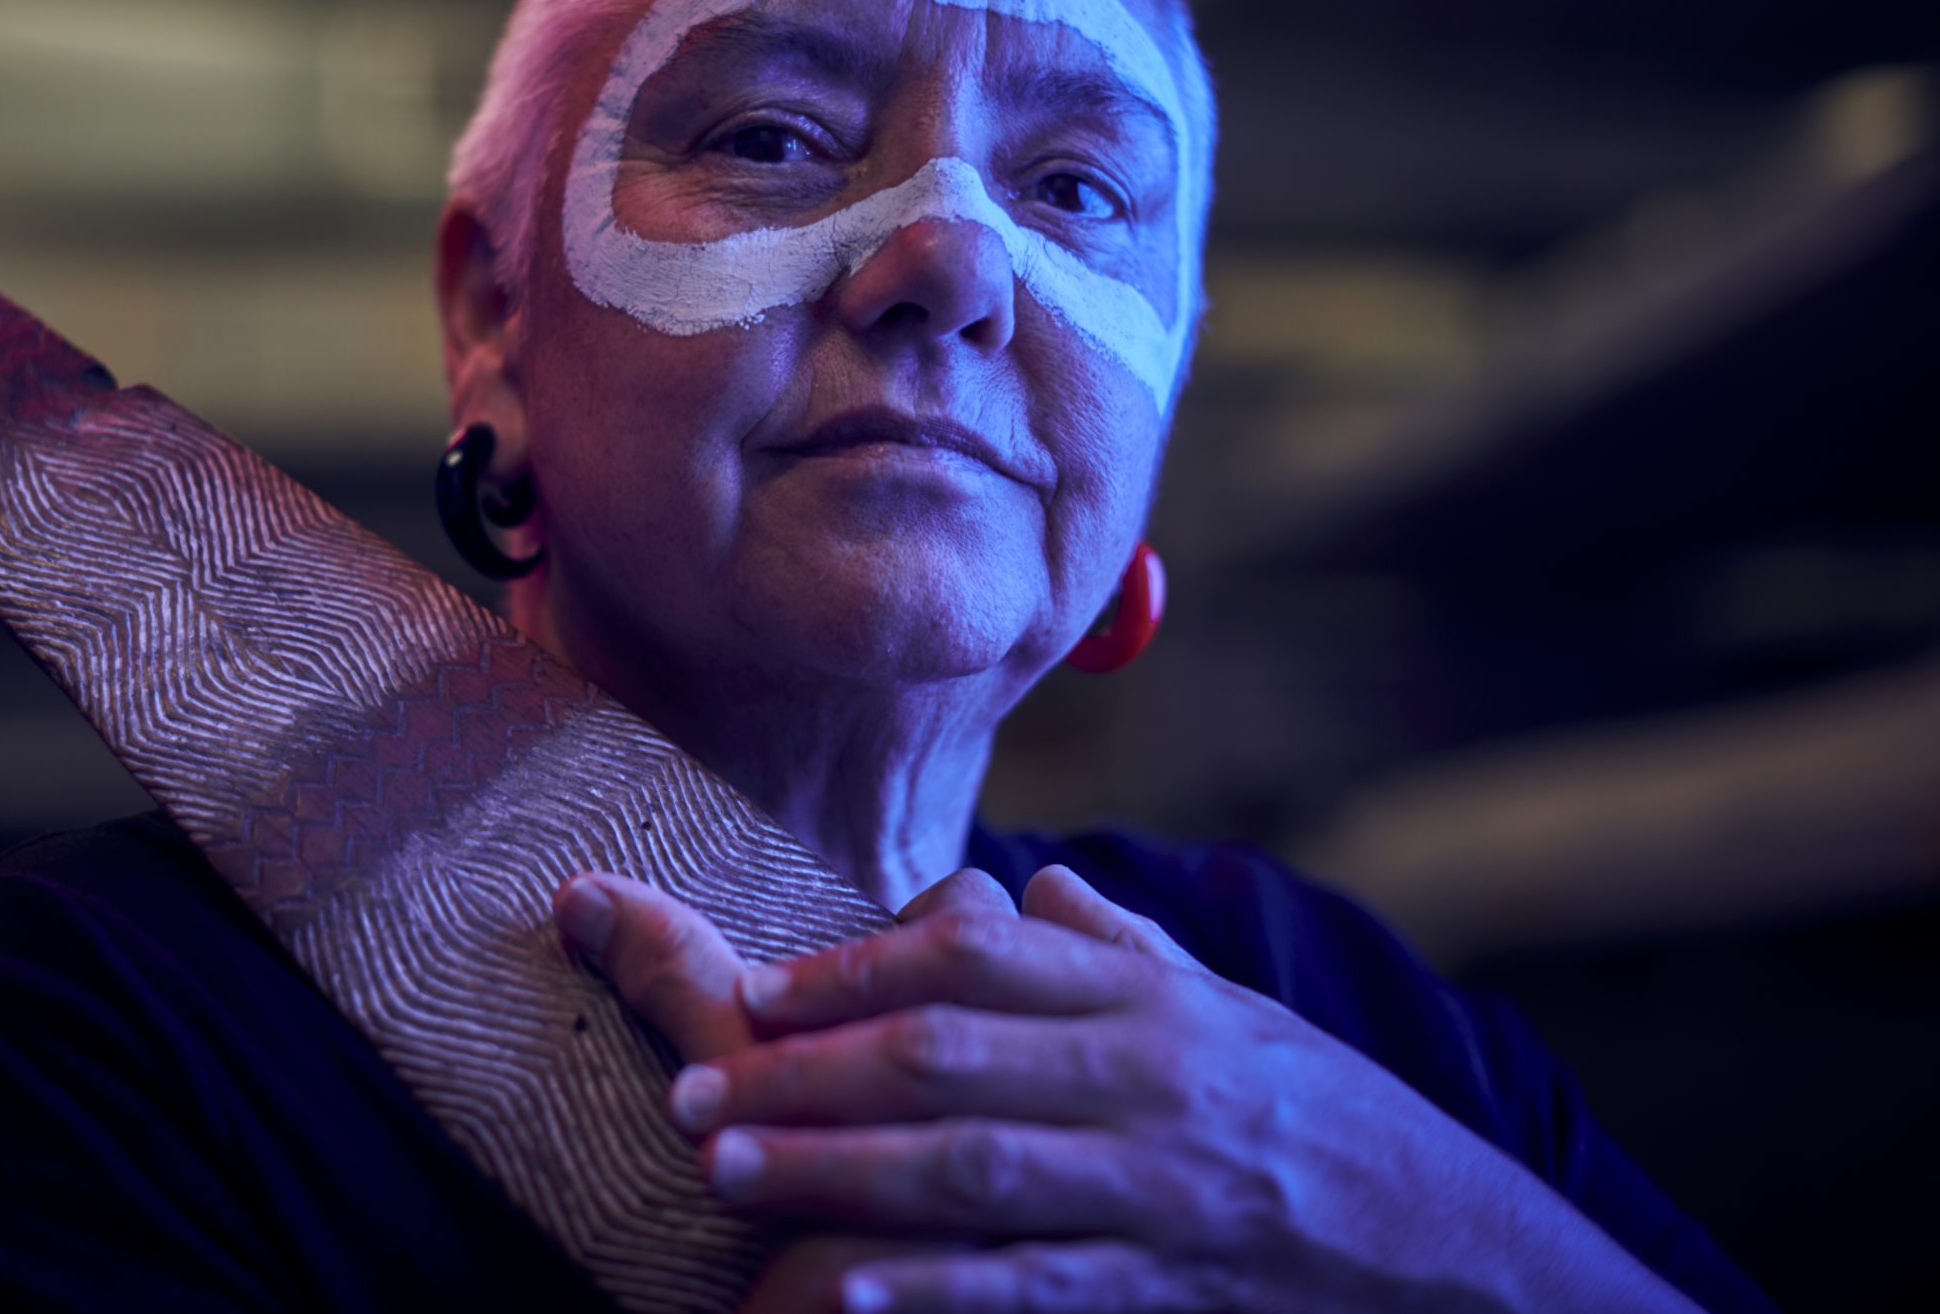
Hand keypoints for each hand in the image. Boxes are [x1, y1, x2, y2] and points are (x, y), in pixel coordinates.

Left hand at [554, 866, 1698, 1312]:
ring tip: (727, 1168)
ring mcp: (1157, 1189)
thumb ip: (1126, 951)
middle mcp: (1148, 1080)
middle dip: (809, 1068)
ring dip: (835, 1165)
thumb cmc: (1326, 1117)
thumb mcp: (1237, 1012)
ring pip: (971, 1167)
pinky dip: (930, 1288)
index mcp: (1151, 1000)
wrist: (1463, 1250)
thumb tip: (1040, 884)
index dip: (852, 969)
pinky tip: (838, 1288)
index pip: (977, 962)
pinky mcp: (1166, 1289)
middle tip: (695, 1091)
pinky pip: (1031, 1287)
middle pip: (948, 1056)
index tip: (751, 986)